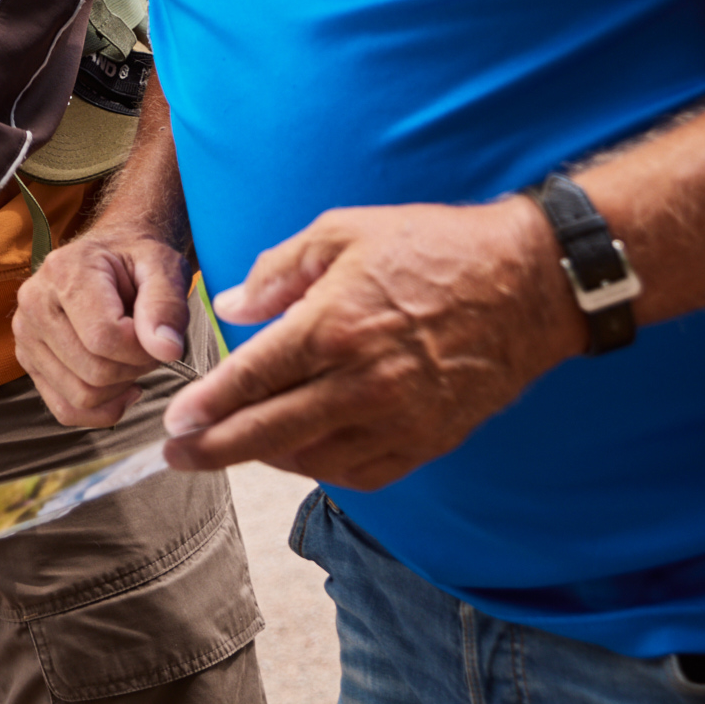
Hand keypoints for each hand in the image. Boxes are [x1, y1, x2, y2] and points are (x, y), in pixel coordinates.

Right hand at [12, 222, 189, 429]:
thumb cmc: (137, 260)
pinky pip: (65, 409)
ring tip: (131, 358)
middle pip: (93, 372)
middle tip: (148, 347)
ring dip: (119, 388)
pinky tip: (121, 386)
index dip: (143, 350)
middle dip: (134, 369)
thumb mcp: (163, 267)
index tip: (159, 337)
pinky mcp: (28, 360)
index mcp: (63, 272)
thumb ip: (167, 305)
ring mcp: (26, 335)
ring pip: (80, 395)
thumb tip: (166, 350)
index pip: (103, 338)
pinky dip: (101, 409)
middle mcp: (34, 303)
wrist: (111, 257)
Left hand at [163, 197, 584, 488]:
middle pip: (271, 432)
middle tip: (177, 457)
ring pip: (314, 459)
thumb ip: (278, 270)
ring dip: (268, 458)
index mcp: (333, 327)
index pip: (252, 379)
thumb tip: (230, 305)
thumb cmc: (434, 249)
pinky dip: (324, 469)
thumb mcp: (343, 232)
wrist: (530, 283)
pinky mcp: (431, 439)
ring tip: (235, 447)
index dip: (207, 407)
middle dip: (215, 449)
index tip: (174, 424)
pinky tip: (301, 454)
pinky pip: (364, 472)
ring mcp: (400, 417)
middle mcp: (363, 382)